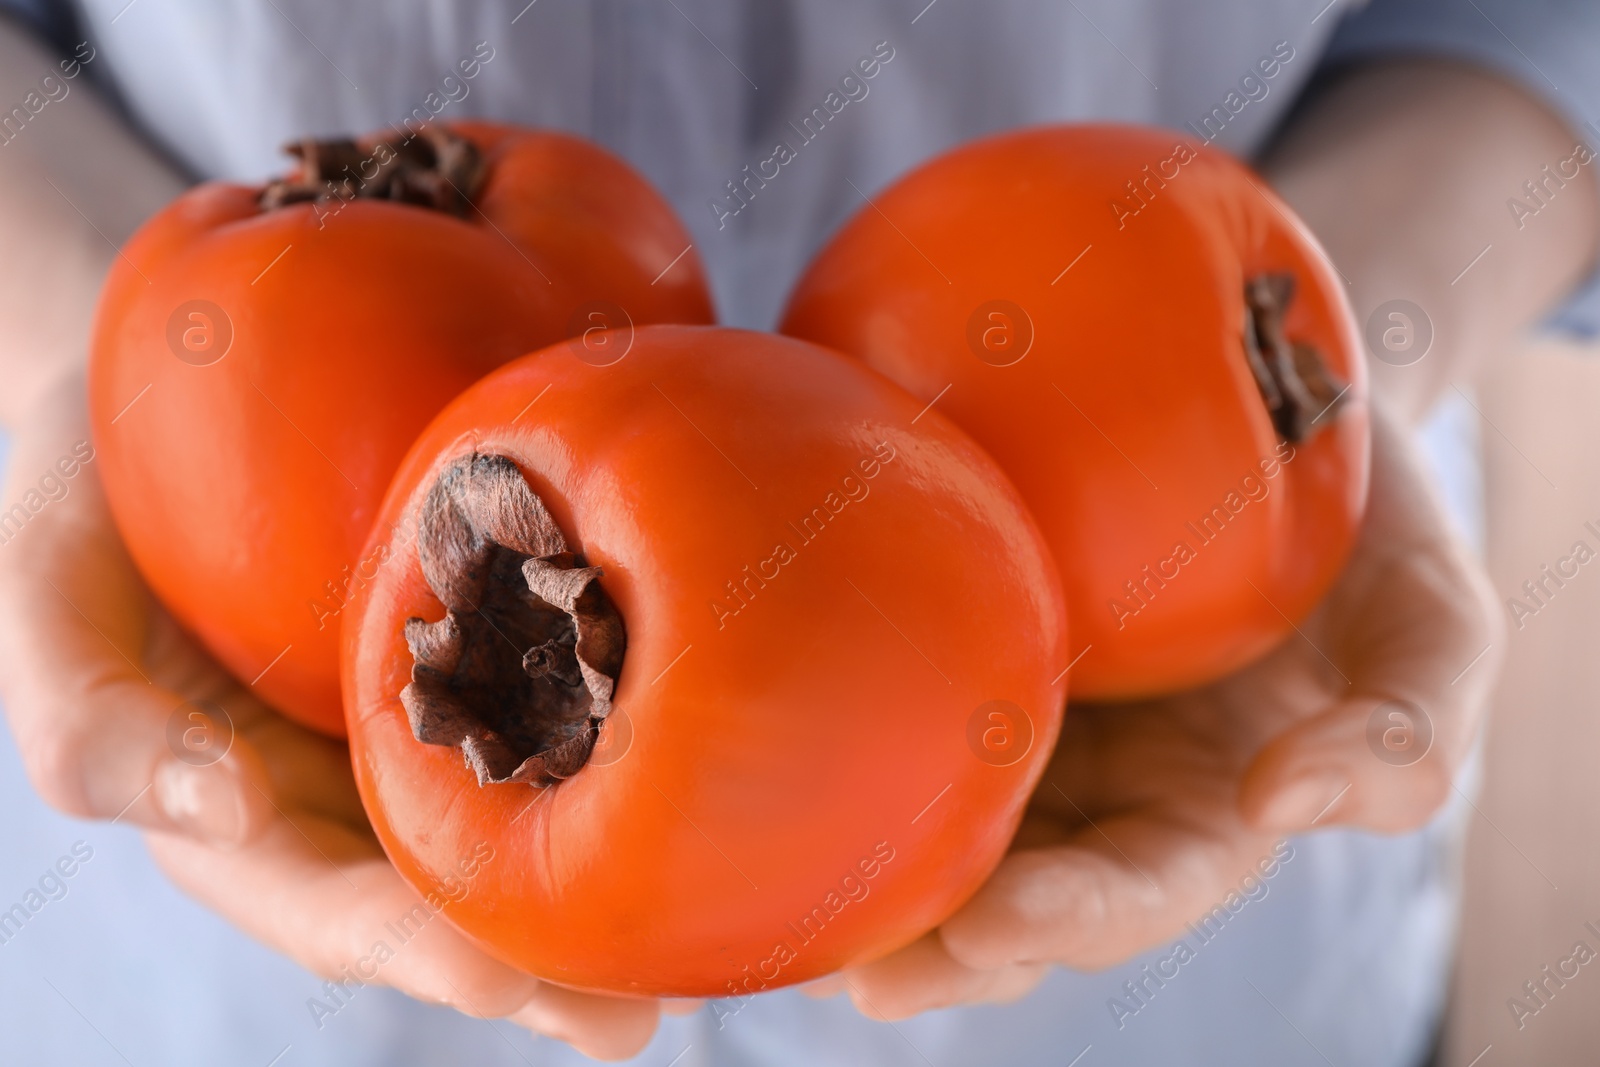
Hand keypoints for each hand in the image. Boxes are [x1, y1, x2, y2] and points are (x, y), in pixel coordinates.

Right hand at [0, 370, 662, 1060]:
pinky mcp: (502, 647)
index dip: (413, 948)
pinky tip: (717, 768)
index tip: (499, 982)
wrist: (177, 395)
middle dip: (547, 968)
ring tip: (708, 946)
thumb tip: (225, 807)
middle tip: (639, 1019)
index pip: (338, 906)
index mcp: (249, 817)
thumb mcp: (49, 594)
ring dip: (616, 889)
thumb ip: (91, 722)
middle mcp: (357, 791)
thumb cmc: (91, 497)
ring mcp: (440, 722)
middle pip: (460, 897)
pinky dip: (639, 749)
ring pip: (534, 821)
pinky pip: (570, 707)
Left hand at [814, 402, 1501, 1016]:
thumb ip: (1403, 734)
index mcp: (1184, 807)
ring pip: (908, 799)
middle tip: (861, 967)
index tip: (994, 929)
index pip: (1125, 891)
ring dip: (844, 855)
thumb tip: (1282, 801)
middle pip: (994, 881)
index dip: (1068, 921)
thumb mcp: (1432, 623)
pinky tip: (744, 705)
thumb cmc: (1363, 523)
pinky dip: (808, 701)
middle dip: (932, 939)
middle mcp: (1075, 774)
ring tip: (766, 891)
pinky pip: (865, 669)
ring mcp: (994, 698)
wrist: (1273, 392)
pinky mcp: (935, 610)